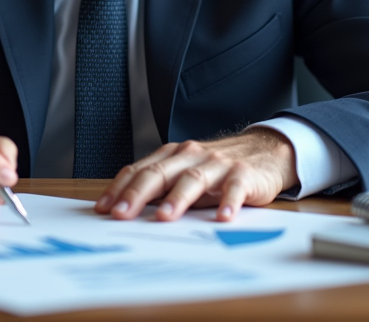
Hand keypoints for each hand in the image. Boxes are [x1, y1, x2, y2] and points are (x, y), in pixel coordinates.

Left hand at [94, 127, 297, 221]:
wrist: (265, 151)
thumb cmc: (218, 170)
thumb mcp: (185, 174)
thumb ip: (162, 189)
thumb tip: (127, 212)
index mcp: (173, 155)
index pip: (140, 170)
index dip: (120, 188)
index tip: (103, 208)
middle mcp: (191, 155)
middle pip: (160, 173)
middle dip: (137, 194)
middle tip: (121, 215)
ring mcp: (218, 164)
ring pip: (193, 179)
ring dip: (177, 199)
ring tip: (164, 217)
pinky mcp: (244, 174)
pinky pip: (234, 188)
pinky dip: (228, 202)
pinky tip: (223, 218)